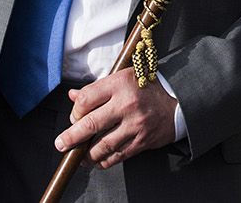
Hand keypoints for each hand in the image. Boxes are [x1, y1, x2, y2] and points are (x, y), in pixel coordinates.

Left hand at [54, 68, 176, 168]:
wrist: (178, 101)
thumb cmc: (146, 87)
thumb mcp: (122, 78)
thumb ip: (97, 89)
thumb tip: (73, 97)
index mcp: (120, 84)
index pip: (87, 99)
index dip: (75, 111)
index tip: (74, 117)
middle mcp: (127, 104)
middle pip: (90, 124)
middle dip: (71, 137)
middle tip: (61, 144)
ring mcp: (135, 125)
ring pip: (102, 145)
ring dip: (86, 154)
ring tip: (79, 156)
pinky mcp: (142, 141)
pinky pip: (117, 156)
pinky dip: (104, 160)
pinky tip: (98, 160)